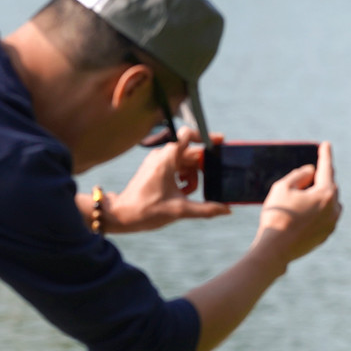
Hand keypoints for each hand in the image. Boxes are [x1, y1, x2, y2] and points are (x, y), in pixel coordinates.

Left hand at [108, 128, 229, 231]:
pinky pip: (177, 166)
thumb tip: (228, 210)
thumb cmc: (147, 211)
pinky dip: (184, 177)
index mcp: (167, 160)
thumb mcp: (180, 210)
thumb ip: (206, 209)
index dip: (205, 136)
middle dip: (202, 167)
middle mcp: (162, 156)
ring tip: (188, 192)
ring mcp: (158, 162)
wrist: (122, 215)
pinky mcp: (156, 168)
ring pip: (185, 161)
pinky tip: (182, 191)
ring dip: (192, 176)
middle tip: (212, 179)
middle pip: (190, 152)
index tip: (219, 142)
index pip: (187, 136)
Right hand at [253, 141, 341, 263]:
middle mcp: (334, 208)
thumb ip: (299, 175)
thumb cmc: (277, 216)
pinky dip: (318, 209)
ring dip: (320, 195)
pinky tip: (304, 211)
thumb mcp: (283, 187)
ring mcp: (332, 223)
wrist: (275, 249)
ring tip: (303, 195)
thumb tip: (311, 171)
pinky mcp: (326, 234)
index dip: (325, 154)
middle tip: (307, 174)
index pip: (326, 168)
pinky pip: (326, 216)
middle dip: (320, 178)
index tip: (326, 144)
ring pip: (329, 202)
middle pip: (329, 186)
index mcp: (325, 193)